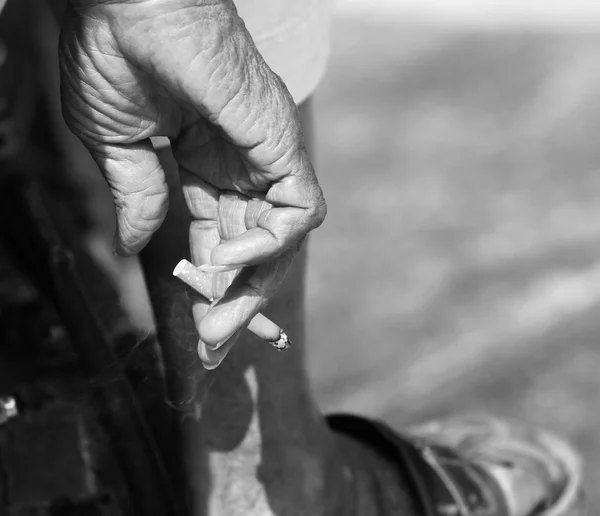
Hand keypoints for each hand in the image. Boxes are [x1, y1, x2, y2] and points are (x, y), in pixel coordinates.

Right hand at [59, 0, 325, 367]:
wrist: (126, 5)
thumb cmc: (113, 57)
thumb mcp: (116, 144)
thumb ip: (139, 196)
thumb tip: (133, 243)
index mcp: (203, 167)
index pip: (218, 241)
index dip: (212, 288)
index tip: (204, 335)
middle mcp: (240, 167)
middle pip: (252, 251)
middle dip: (235, 303)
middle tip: (214, 349)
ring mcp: (264, 157)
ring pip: (279, 241)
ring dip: (250, 287)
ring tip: (215, 321)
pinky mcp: (280, 145)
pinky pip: (295, 213)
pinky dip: (268, 245)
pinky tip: (227, 260)